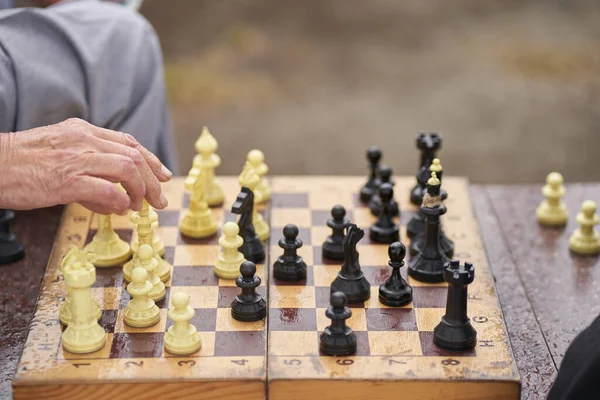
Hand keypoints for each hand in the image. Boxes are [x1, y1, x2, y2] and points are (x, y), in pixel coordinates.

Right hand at [0, 118, 171, 213]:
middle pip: (134, 157)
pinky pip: (106, 190)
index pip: (129, 142)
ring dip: (140, 191)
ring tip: (138, 206)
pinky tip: (119, 209)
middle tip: (159, 200)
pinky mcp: (66, 180)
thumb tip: (117, 198)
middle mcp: (84, 140)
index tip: (163, 175)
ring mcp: (76, 159)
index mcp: (83, 130)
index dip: (151, 160)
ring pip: (127, 169)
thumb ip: (91, 169)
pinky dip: (119, 201)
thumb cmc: (23, 163)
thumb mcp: (61, 153)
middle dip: (153, 181)